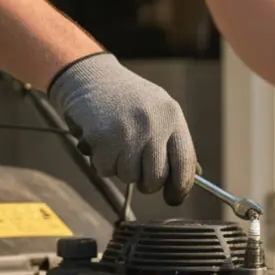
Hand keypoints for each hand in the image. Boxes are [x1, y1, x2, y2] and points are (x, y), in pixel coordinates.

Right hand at [47, 53, 195, 204]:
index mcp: (172, 116)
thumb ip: (170, 142)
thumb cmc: (125, 99)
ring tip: (117, 146)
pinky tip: (102, 143)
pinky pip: (106, 170)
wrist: (89, 76)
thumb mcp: (156, 110)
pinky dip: (102, 163)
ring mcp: (128, 131)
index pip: (185, 162)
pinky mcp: (103, 138)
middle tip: (139, 174)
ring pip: (129, 177)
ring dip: (121, 169)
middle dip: (147, 183)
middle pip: (156, 177)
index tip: (173, 198)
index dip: (180, 187)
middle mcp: (153, 123)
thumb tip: (181, 182)